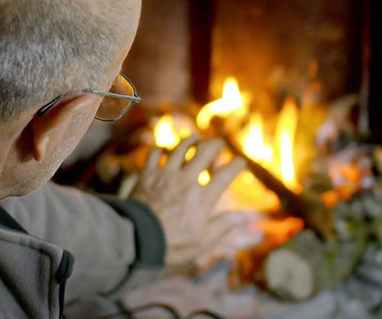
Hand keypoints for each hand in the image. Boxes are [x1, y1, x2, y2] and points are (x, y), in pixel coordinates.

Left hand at [131, 135, 244, 268]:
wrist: (137, 238)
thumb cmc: (172, 243)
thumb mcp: (203, 240)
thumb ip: (223, 225)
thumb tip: (243, 216)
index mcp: (203, 197)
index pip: (225, 175)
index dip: (236, 166)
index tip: (241, 163)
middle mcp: (187, 180)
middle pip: (205, 152)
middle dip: (215, 145)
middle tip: (219, 144)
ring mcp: (166, 175)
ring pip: (180, 148)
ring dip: (190, 141)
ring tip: (195, 138)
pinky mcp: (148, 175)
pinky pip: (155, 154)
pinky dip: (161, 149)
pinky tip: (164, 149)